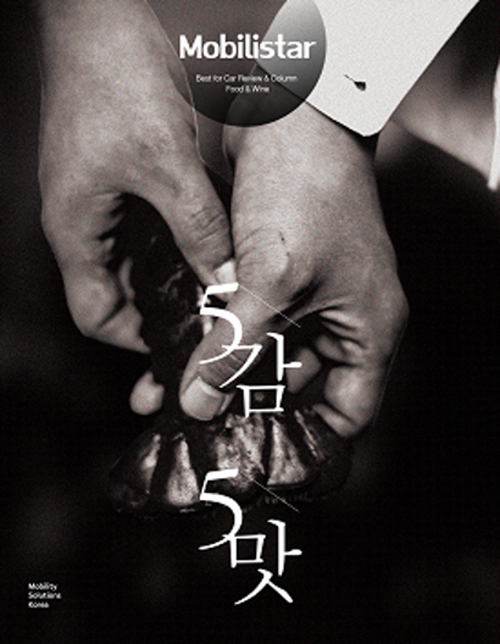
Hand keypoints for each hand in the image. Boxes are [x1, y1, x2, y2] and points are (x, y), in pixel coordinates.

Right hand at [38, 0, 230, 365]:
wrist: (96, 18)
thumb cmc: (114, 81)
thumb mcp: (167, 166)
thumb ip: (198, 228)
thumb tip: (224, 278)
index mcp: (77, 231)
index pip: (95, 315)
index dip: (133, 338)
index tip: (177, 339)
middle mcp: (82, 222)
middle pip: (116, 291)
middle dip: (158, 306)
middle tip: (207, 313)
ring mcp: (96, 199)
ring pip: (132, 258)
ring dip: (168, 272)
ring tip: (212, 281)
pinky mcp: (113, 175)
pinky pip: (140, 225)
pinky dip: (170, 238)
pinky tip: (205, 236)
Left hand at [178, 102, 407, 438]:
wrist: (289, 113)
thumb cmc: (306, 190)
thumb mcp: (272, 279)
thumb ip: (235, 346)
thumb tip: (198, 402)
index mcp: (367, 329)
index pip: (348, 412)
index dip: (308, 441)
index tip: (256, 458)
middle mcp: (340, 320)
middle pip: (295, 388)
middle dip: (244, 406)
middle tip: (195, 427)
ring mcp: (306, 297)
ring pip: (262, 355)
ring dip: (218, 371)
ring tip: (165, 395)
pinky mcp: (274, 275)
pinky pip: (246, 321)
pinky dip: (213, 336)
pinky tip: (171, 351)